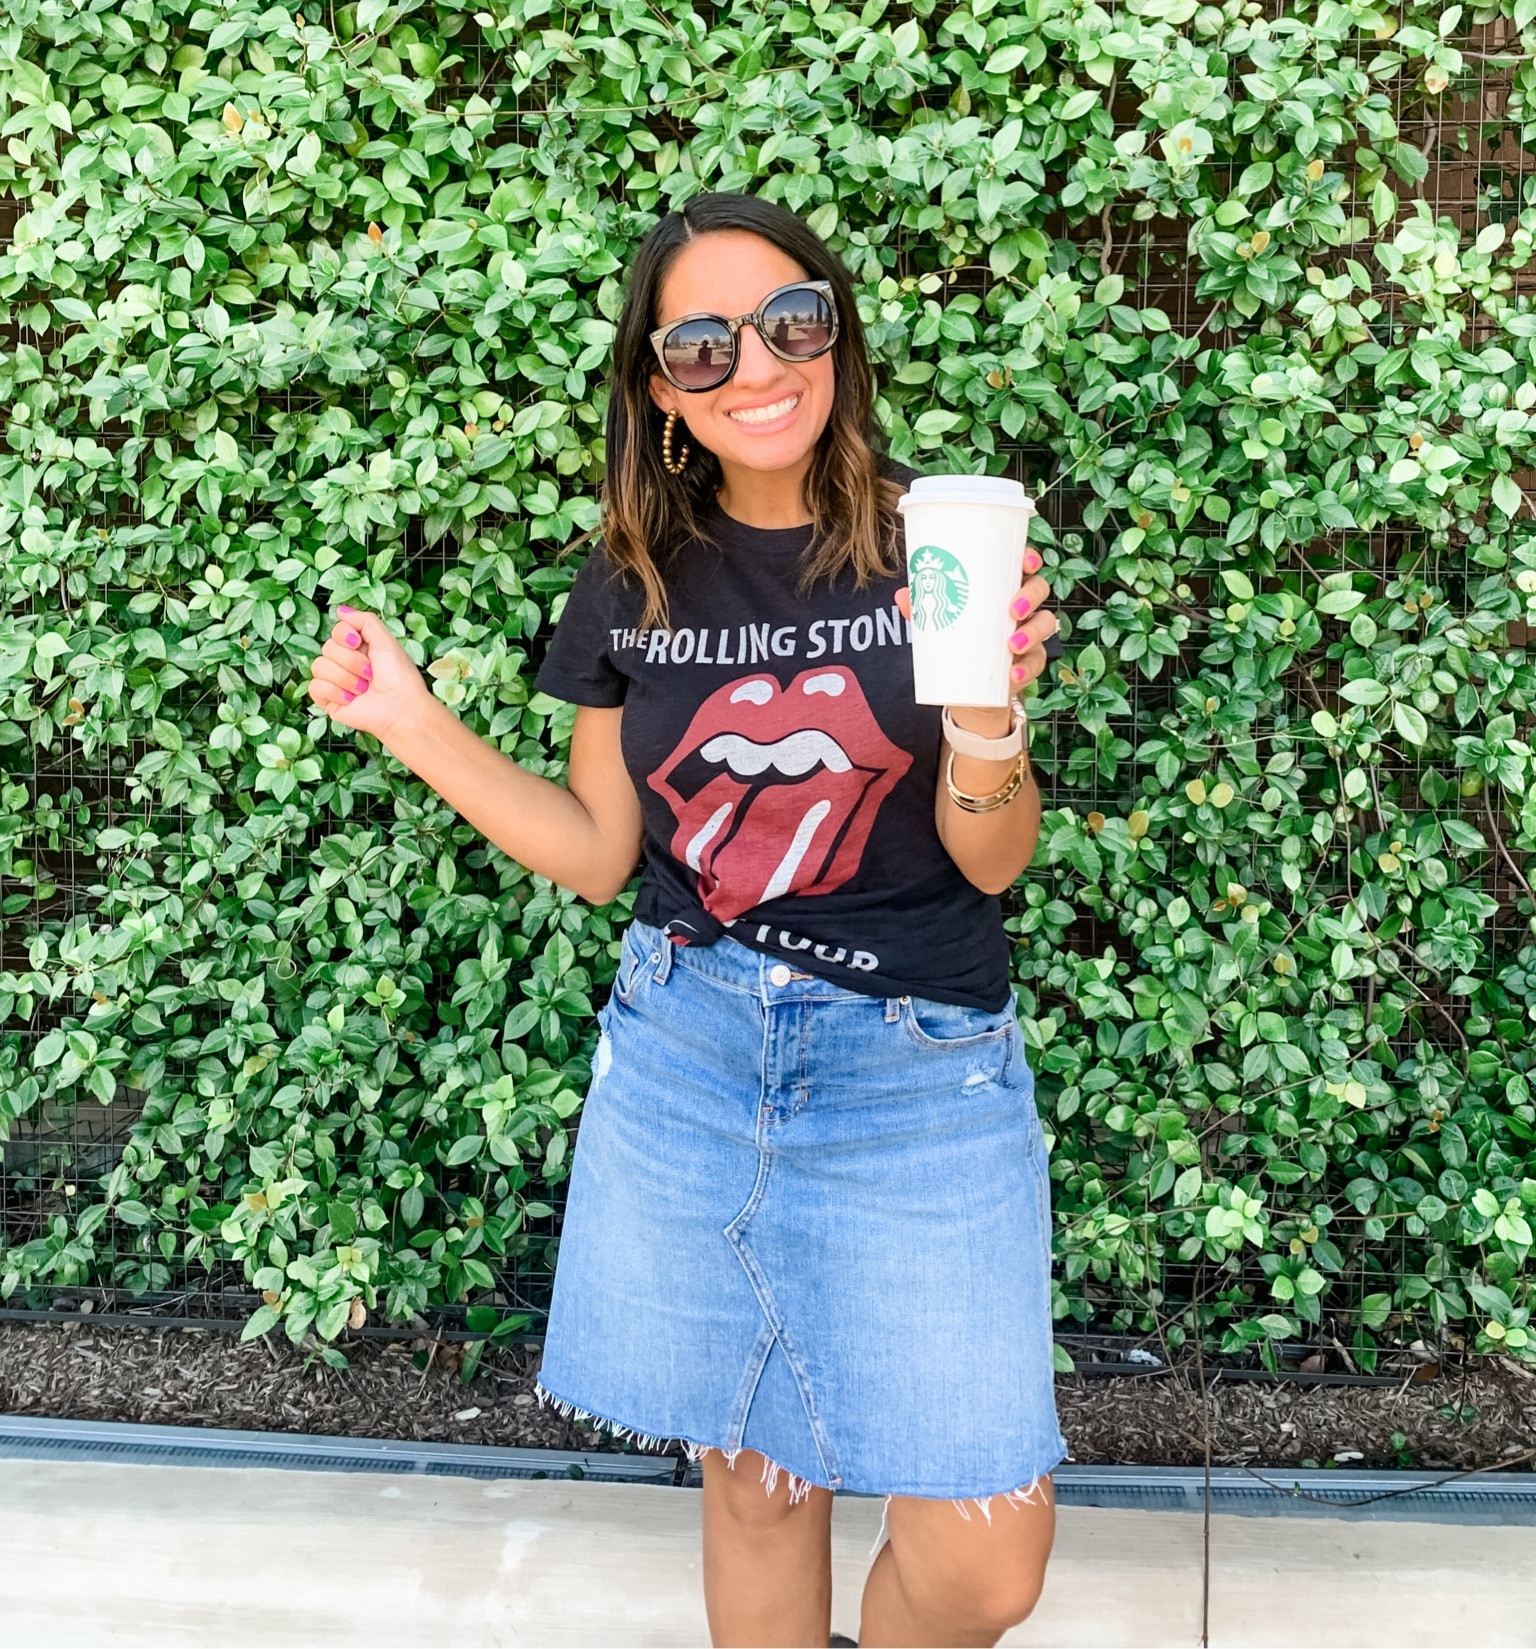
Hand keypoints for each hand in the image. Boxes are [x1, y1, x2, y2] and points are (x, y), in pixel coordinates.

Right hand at [305, 604, 435, 745]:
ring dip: (345, 678)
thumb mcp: (385, 641)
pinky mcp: (327, 699)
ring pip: (319, 666)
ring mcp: (334, 681)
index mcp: (356, 647)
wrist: (400, 709)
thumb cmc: (399, 677)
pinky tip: (351, 699)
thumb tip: (340, 610)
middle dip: (351, 661)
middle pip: (327, 648)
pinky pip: (315, 686)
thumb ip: (365, 622)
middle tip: (370, 673)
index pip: (336, 630)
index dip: (345, 635)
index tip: (359, 643)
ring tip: (363, 689)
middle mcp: (343, 662)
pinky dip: (335, 692)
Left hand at [894, 547, 1057, 711]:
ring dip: (1032, 633)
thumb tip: (902, 595)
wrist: (966, 690)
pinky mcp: (1029, 664)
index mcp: (1004, 589)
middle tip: (1013, 610)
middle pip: (1040, 590)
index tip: (1026, 560)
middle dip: (1030, 596)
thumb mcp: (939, 623)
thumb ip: (923, 608)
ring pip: (1045, 624)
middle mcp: (1023, 608)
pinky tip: (1013, 675)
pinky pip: (1036, 663)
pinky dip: (1026, 670)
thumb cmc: (957, 642)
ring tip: (1012, 645)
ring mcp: (1030, 635)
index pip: (1024, 567)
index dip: (1030, 559)